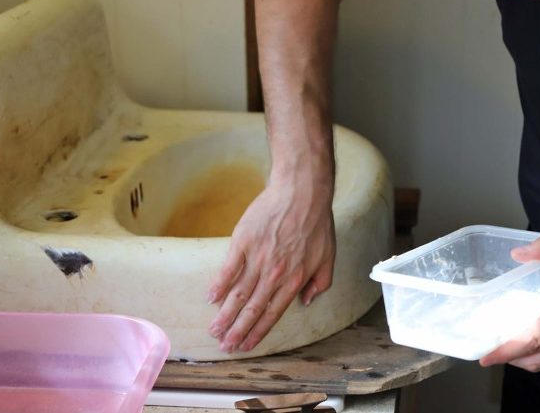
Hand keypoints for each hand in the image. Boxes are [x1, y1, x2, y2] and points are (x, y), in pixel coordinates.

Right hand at [206, 181, 335, 352]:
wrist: (302, 192)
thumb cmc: (316, 223)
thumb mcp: (328, 256)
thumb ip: (320, 283)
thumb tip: (306, 302)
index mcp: (294, 279)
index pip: (273, 312)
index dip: (258, 331)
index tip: (247, 345)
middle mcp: (274, 273)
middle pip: (252, 308)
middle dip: (237, 330)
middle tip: (225, 346)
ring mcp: (257, 257)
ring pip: (238, 293)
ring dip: (225, 314)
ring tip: (214, 330)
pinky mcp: (243, 241)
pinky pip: (228, 268)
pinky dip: (219, 284)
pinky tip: (211, 298)